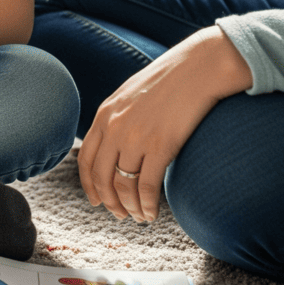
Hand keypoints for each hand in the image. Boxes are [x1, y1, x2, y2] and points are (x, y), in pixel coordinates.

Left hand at [77, 26, 251, 223]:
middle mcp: (115, 127)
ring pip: (124, 186)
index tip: (96, 201)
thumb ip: (117, 118)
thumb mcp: (130, 95)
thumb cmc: (167, 82)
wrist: (197, 68)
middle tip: (120, 215)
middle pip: (102, 177)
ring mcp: (136, 137)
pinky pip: (148, 187)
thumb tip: (114, 145)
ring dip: (130, 207)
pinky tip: (152, 213)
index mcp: (105, 114)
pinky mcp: (161, 146)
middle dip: (109, 202)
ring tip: (139, 216)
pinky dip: (147, 205)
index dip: (90, 185)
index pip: (86, 159)